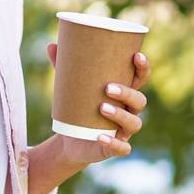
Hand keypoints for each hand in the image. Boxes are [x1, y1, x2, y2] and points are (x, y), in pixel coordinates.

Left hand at [45, 43, 150, 165]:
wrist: (70, 139)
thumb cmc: (77, 106)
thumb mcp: (70, 86)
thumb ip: (63, 67)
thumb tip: (51, 45)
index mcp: (124, 92)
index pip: (140, 78)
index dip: (143, 68)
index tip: (136, 56)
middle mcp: (129, 111)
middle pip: (139, 100)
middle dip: (127, 93)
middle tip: (107, 87)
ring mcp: (124, 131)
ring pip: (133, 123)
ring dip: (121, 115)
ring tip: (101, 107)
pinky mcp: (116, 148)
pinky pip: (122, 148)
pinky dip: (113, 143)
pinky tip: (100, 137)